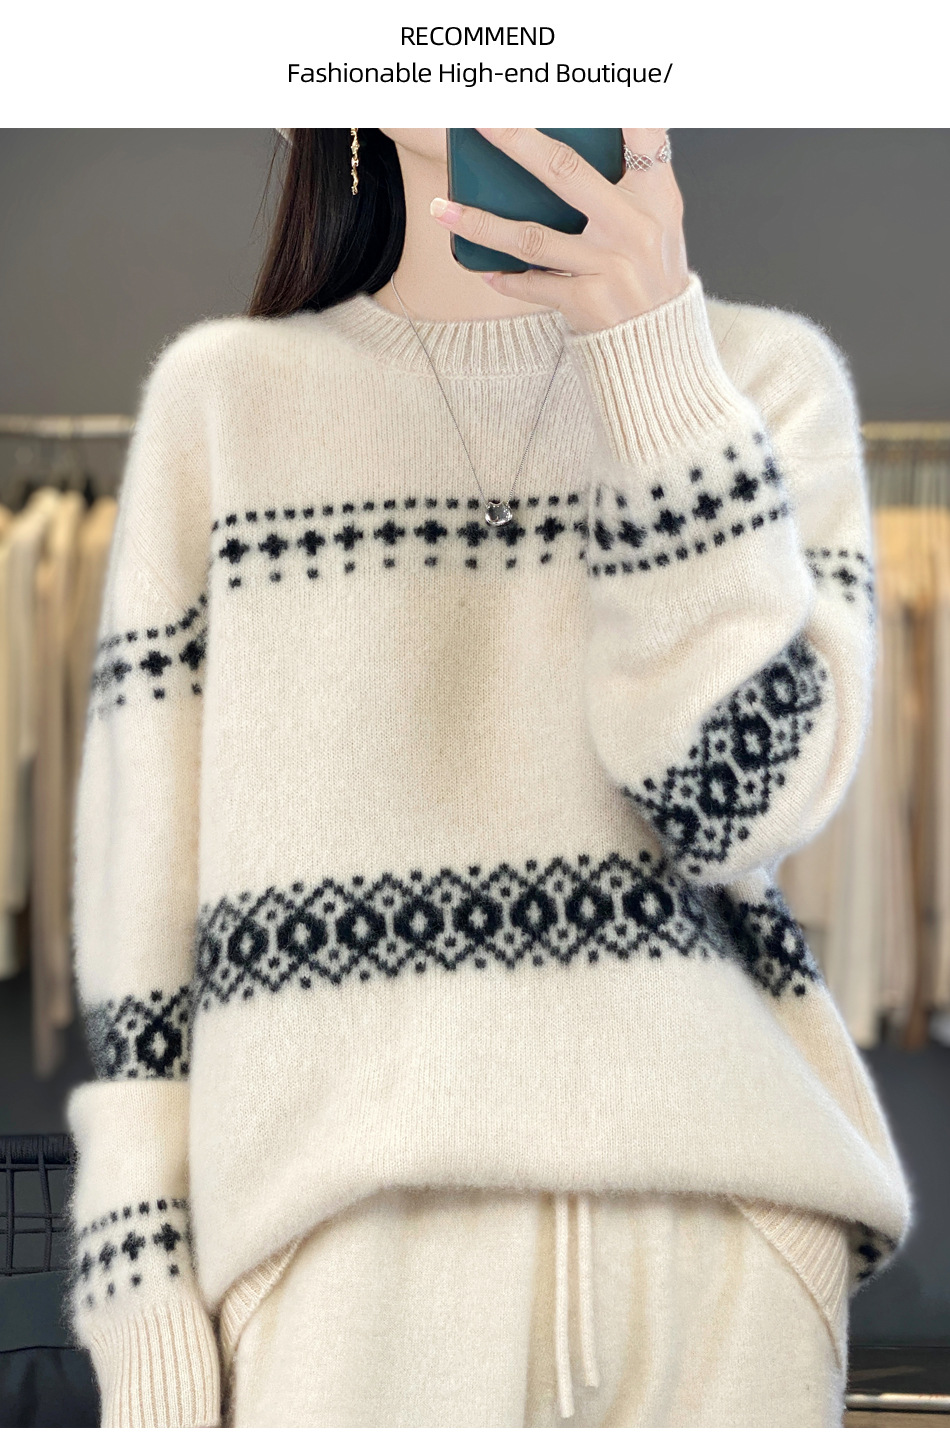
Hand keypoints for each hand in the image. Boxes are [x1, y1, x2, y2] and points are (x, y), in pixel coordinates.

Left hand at [429, 127, 689, 334]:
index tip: (572, 82)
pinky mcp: (586, 300)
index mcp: (656, 197)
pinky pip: (534, 283)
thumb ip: (635, 176)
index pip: (643, 135)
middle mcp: (632, 226)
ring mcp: (608, 265)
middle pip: (565, 172)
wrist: (662, 342)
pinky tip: (483, 267)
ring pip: (531, 236)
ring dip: (480, 223)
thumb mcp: (660, 218)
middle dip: (517, 142)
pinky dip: (506, 277)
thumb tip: (581, 139)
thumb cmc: (652, 271)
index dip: (618, 103)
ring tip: (441, 209)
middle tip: (481, 120)